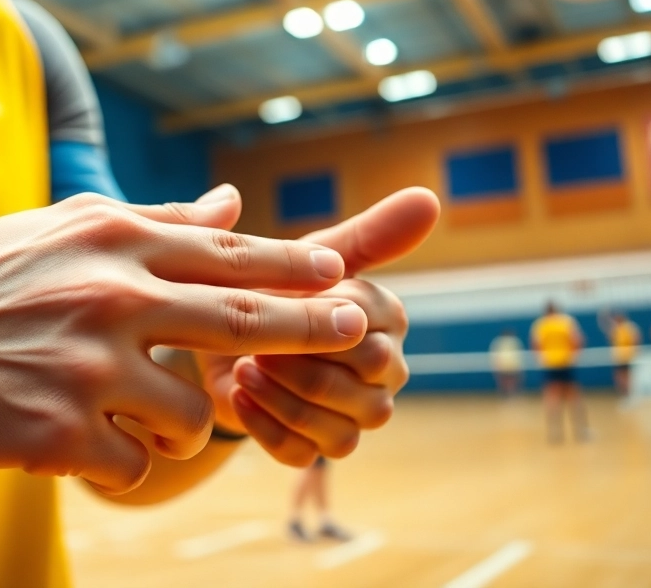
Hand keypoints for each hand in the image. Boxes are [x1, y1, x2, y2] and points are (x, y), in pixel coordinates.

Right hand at [0, 192, 367, 493]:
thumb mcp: (57, 231)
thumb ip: (152, 222)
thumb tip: (230, 204)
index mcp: (110, 241)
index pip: (228, 255)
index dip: (294, 268)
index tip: (342, 275)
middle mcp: (108, 296)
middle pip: (241, 320)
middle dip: (309, 328)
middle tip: (357, 333)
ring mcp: (85, 367)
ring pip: (191, 415)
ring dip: (180, 424)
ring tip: (130, 415)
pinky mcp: (57, 434)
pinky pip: (135, 464)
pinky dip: (121, 460)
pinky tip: (77, 440)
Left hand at [196, 187, 439, 464]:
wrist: (219, 333)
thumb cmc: (274, 289)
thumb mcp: (314, 258)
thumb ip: (370, 233)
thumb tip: (431, 196)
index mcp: (389, 323)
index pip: (372, 329)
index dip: (322, 318)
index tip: (277, 297)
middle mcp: (385, 374)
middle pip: (368, 382)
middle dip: (307, 361)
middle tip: (256, 339)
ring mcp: (354, 416)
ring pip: (343, 427)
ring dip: (286, 396)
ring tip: (245, 366)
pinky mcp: (316, 448)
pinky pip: (304, 453)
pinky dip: (267, 424)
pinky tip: (239, 393)